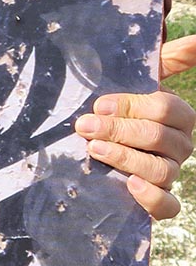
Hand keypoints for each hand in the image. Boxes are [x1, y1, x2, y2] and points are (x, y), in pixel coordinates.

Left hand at [75, 33, 195, 219]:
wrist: (98, 139)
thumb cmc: (120, 104)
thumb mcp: (138, 77)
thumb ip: (169, 58)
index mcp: (178, 114)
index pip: (166, 108)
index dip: (133, 106)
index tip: (100, 105)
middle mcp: (179, 145)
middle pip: (159, 138)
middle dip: (119, 131)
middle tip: (86, 126)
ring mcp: (171, 173)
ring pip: (161, 170)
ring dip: (125, 158)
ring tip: (94, 150)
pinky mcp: (160, 200)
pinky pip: (168, 207)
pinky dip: (151, 198)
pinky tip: (129, 184)